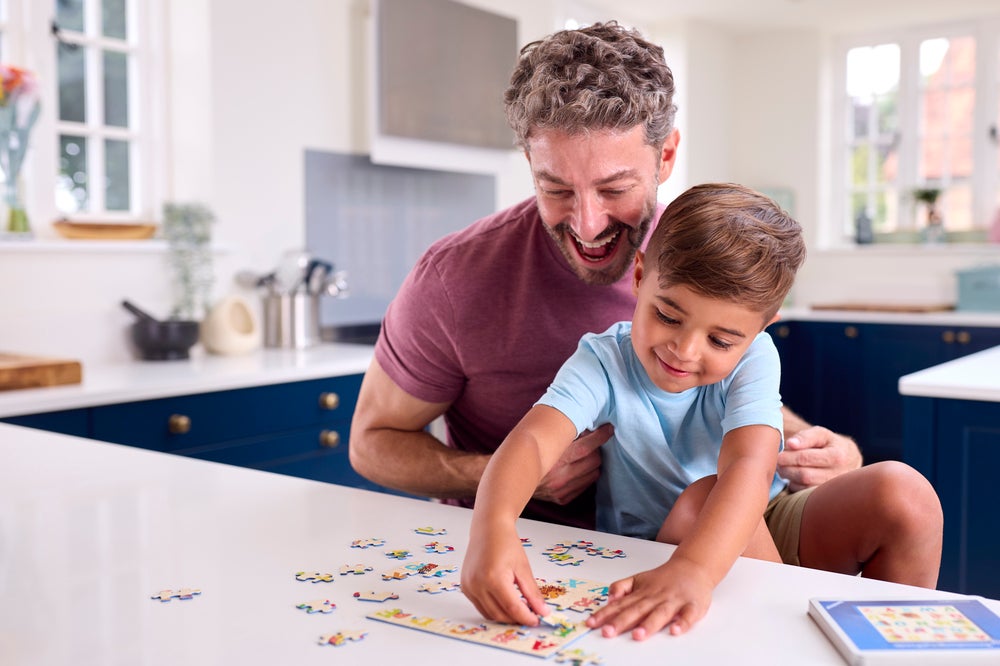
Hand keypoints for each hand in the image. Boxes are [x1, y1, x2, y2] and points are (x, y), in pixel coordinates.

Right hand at [461, 524, 547, 626]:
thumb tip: (542, 611)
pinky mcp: (465, 587)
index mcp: (494, 578)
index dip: (526, 617)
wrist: (488, 529)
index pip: (512, 608)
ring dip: (504, 616)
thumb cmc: (506, 543)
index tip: (536, 620)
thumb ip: (532, 593)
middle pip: (499, 614)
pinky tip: (504, 603)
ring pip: (489, 614)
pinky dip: (493, 609)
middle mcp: (477, 584)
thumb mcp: (523, 568)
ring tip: (519, 610)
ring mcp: (469, 586)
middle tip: (530, 616)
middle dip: (516, 619)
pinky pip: (480, 606)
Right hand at [532, 424, 608, 504]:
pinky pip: (584, 486)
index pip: (587, 446)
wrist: (507, 476)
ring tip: (585, 456)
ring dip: (593, 463)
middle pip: (594, 460)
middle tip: (593, 442)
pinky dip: (585, 476)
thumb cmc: (525, 452)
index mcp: (555, 459)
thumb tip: (584, 422)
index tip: (608, 429)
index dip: (601, 436)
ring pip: (593, 474)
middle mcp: (560, 476)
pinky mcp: (561, 499)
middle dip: (596, 449)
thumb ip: (561, 432)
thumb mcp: (542, 438)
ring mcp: (561, 490)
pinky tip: (578, 469)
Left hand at [586, 555, 713, 639]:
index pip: (620, 605)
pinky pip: (688, 616)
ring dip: (649, 625)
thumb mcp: (638, 578)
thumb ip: (622, 587)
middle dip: (621, 622)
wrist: (693, 566)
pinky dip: (682, 623)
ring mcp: (674, 601)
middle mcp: (655, 597)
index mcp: (642, 593)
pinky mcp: (692, 606)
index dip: (605, 614)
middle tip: (607, 632)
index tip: (592, 623)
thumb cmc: (664, 578)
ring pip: (660, 613)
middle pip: (636, 610)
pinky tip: (675, 631)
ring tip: (637, 635)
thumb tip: (608, 598)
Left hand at [777, 425, 861, 491]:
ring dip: (789, 478)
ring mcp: (834, 489)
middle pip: (804, 475)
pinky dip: (795, 485)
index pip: (806, 458)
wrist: (849, 460)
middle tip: (779, 462)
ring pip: (803, 486)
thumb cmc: (830, 444)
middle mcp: (838, 474)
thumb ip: (806, 436)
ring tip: (785, 468)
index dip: (788, 457)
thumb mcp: (821, 434)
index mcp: (837, 456)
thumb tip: (790, 444)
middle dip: (787, 468)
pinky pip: (804, 494)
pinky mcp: (827, 498)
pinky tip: (794, 477)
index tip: (779, 455)